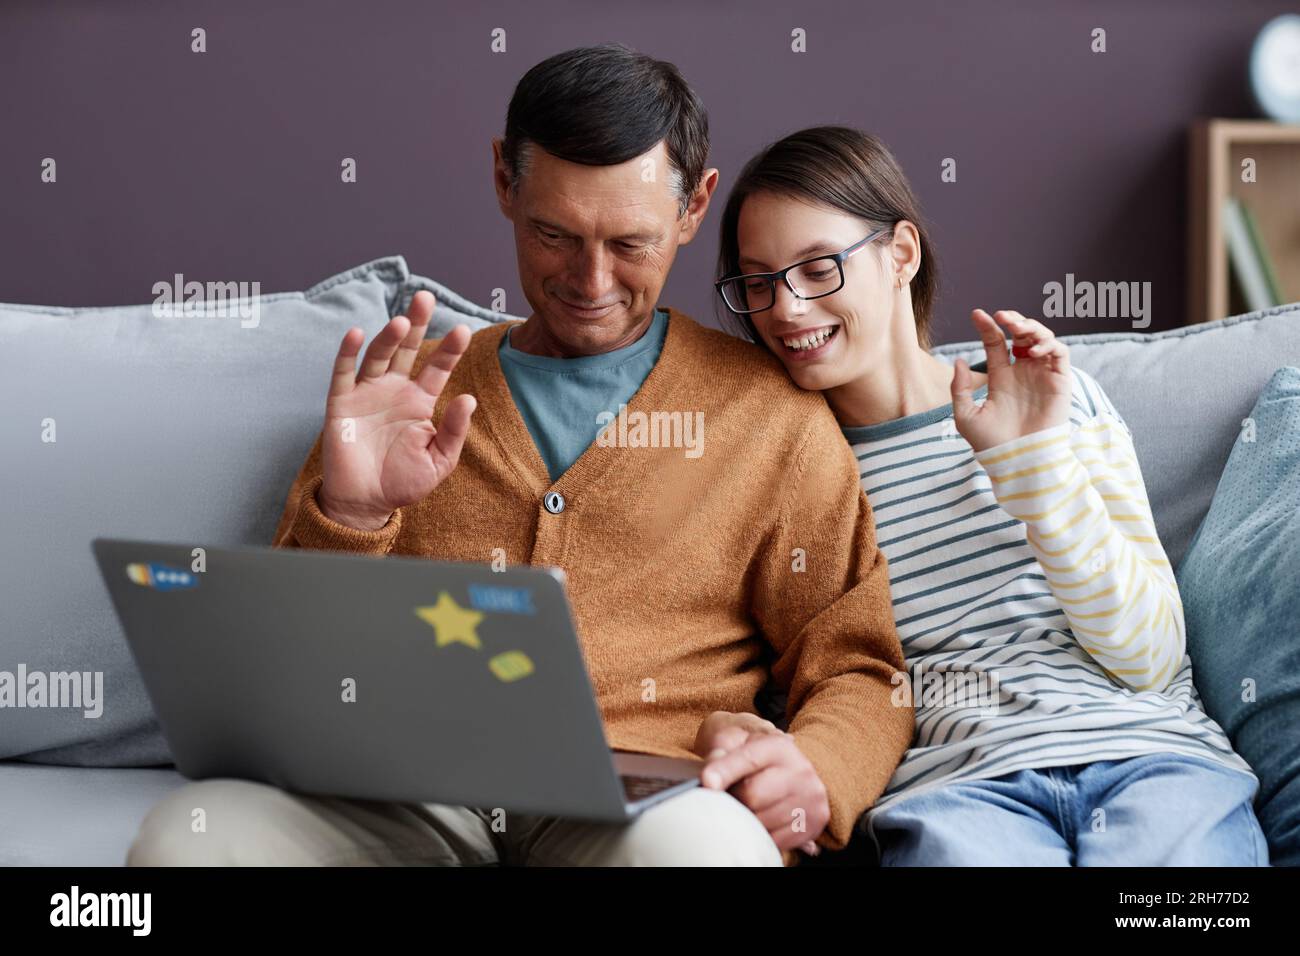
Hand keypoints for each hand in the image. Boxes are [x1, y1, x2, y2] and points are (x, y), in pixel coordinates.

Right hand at [317, 291, 476, 529]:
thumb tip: (468, 398)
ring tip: (402, 322)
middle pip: (407, 350)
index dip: (449, 349)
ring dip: (388, 338)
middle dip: (416, 323)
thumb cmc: (404, 482)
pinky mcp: (341, 403)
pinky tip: (357, 333)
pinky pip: (343, 373)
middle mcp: (394, 390)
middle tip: (426, 297)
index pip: (437, 367)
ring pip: (378, 356)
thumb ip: (454, 430)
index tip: (464, 330)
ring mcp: (367, 394)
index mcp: (420, 401)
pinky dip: (349, 353)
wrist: (366, 503)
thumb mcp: (439, 460)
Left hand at [697, 716, 828, 855]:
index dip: (724, 771)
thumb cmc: (759, 761)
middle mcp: (800, 771)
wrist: (795, 775)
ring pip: (762, 822)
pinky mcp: (814, 824)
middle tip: (735, 795)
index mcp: (779, 747)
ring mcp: (810, 799)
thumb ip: (721, 754)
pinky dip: (763, 834)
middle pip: (752, 796)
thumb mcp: (740, 746)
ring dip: (748, 819)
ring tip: (751, 807)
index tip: (707, 783)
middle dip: (736, 799)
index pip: (747, 759)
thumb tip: (709, 779)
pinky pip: (775, 840)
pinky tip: (765, 819)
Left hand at [951, 309, 1071, 452]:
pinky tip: (1032, 350)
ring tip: (1017, 329)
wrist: (1017, 461)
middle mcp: (1023, 373)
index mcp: (1001, 377)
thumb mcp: (965, 416)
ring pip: (1043, 338)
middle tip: (1002, 317)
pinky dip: (1049, 344)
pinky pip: (1060, 353)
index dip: (988, 327)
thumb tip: (959, 360)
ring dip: (1031, 327)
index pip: (996, 343)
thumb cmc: (990, 444)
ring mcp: (1042, 375)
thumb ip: (959, 389)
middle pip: (1022, 335)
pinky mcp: (1060, 382)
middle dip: (1014, 320)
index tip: (976, 314)